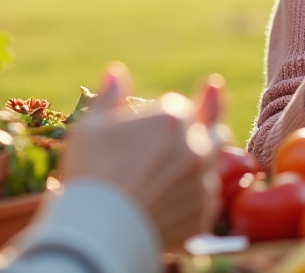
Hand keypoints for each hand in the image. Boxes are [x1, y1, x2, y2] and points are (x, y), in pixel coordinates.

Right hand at [61, 64, 222, 249]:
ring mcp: (203, 183)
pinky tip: (169, 203)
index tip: (155, 126)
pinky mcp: (204, 215)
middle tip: (180, 142)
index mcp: (173, 118)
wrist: (100, 231)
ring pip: (213, 167)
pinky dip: (193, 199)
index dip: (168, 116)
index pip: (184, 106)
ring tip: (168, 177)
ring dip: (199, 166)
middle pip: (214, 130)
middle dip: (201, 132)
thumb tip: (116, 73)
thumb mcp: (91, 126)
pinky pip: (207, 201)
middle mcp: (197, 147)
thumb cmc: (92, 173)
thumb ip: (110, 96)